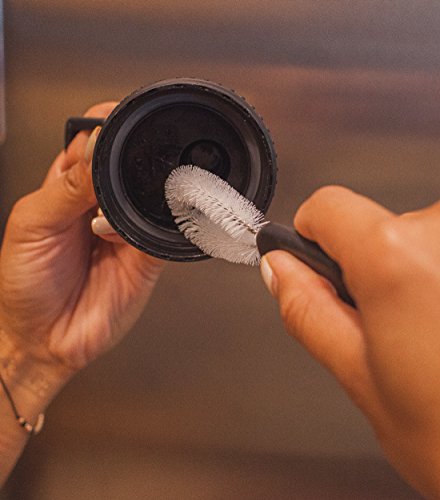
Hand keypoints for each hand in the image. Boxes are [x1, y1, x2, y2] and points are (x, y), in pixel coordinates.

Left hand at [0, 101, 163, 384]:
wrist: (43, 340)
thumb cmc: (25, 284)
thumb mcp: (33, 225)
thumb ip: (66, 186)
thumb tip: (95, 147)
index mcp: (69, 186)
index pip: (95, 143)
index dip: (109, 126)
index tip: (120, 120)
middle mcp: (102, 205)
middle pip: (131, 165)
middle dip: (140, 159)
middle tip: (135, 164)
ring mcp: (127, 230)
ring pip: (154, 195)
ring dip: (154, 192)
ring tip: (129, 210)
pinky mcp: (147, 256)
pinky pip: (167, 231)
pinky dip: (168, 223)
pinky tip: (149, 226)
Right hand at [260, 186, 439, 497]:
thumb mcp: (361, 376)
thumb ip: (309, 311)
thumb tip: (280, 271)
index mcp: (397, 259)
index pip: (327, 207)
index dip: (310, 238)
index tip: (317, 265)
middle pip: (377, 226)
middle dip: (370, 271)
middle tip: (390, 330)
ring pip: (419, 240)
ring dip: (416, 276)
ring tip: (435, 337)